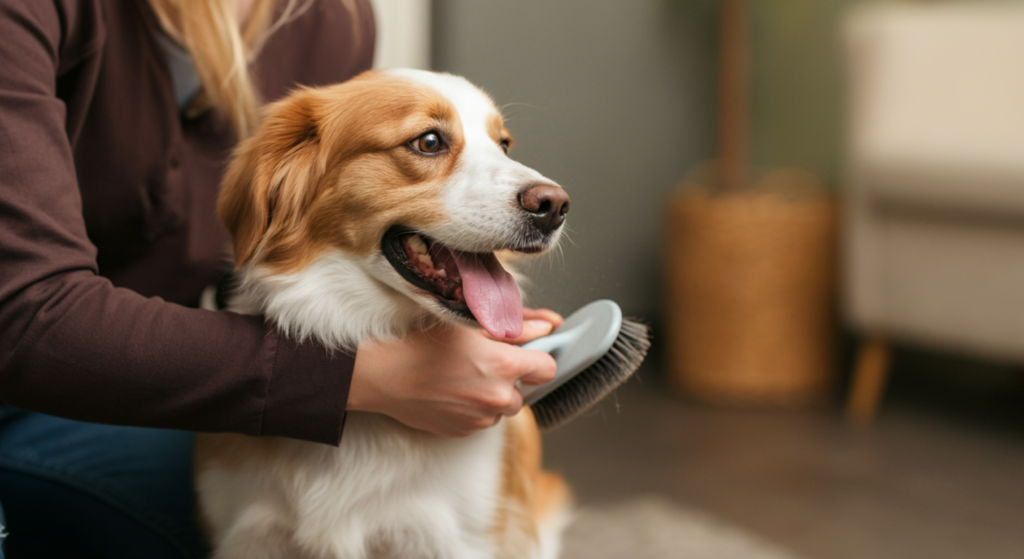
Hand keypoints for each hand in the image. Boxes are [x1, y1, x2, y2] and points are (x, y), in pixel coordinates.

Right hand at [348, 310, 562, 436]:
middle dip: (510, 379)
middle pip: (524, 392)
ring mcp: (479, 419)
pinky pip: (479, 420)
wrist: (381, 373)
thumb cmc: (419, 342)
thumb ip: (516, 327)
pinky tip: (450, 391)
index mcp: (504, 367)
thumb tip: (547, 326)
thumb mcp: (469, 323)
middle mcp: (497, 398)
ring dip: (491, 396)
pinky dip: (472, 408)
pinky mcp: (462, 431)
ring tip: (461, 376)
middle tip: (481, 362)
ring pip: (501, 409)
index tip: (525, 354)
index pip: (548, 368)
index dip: (538, 359)